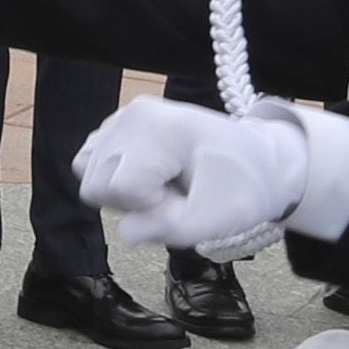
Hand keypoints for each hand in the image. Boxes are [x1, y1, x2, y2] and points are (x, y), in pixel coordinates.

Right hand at [75, 97, 318, 257]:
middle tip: (176, 198)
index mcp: (159, 130)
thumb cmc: (242, 190)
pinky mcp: (118, 122)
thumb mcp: (215, 220)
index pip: (120, 189)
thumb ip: (170, 230)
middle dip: (132, 202)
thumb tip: (126, 234)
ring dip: (122, 190)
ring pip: (86, 171)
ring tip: (165, 185)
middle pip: (96, 183)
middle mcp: (133, 115)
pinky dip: (115, 175)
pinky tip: (150, 175)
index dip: (149, 209)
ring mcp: (122, 115)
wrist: (262, 162)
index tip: (184, 204)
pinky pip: (90, 158)